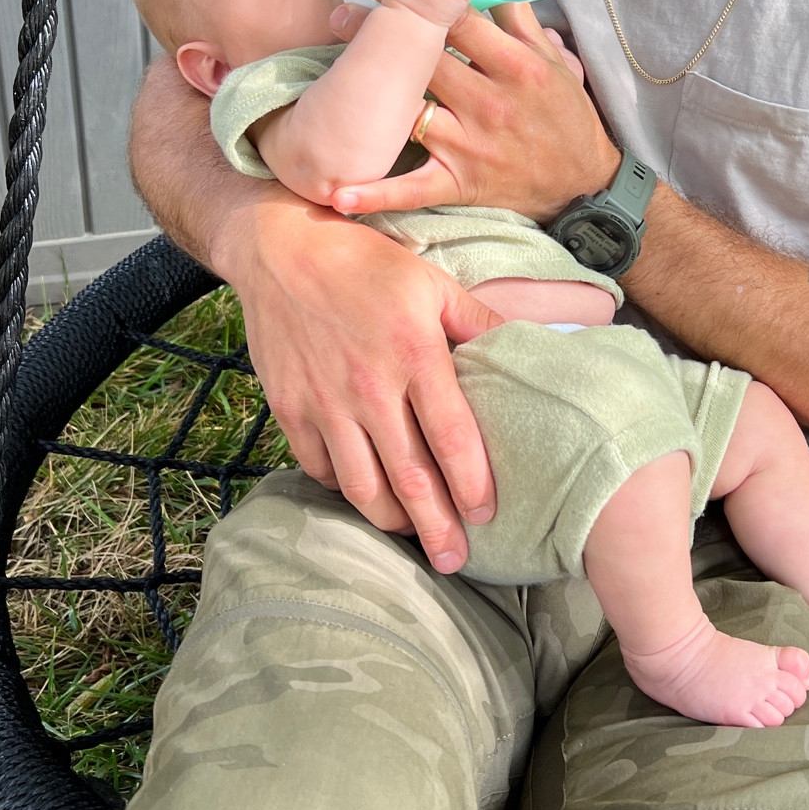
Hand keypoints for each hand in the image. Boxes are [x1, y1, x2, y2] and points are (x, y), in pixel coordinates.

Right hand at [219, 195, 500, 569]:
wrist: (281, 248)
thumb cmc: (367, 263)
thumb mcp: (433, 282)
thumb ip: (479, 322)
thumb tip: (527, 346)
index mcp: (415, 354)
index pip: (452, 438)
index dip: (473, 486)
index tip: (487, 516)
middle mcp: (370, 387)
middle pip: (411, 478)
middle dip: (437, 528)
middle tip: (456, 562)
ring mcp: (325, 402)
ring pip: (362, 486)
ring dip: (391, 520)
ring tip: (414, 537)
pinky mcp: (289, 408)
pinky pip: (320, 468)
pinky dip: (345, 490)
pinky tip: (366, 495)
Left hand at [329, 1, 619, 218]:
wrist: (583, 186)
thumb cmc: (566, 118)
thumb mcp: (556, 64)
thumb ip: (520, 23)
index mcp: (517, 67)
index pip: (460, 22)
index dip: (421, 0)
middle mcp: (490, 103)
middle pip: (424, 60)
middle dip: (380, 34)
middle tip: (339, 14)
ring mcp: (470, 145)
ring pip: (410, 112)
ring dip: (367, 98)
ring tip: (328, 78)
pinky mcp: (459, 183)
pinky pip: (412, 189)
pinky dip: (376, 194)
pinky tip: (338, 193)